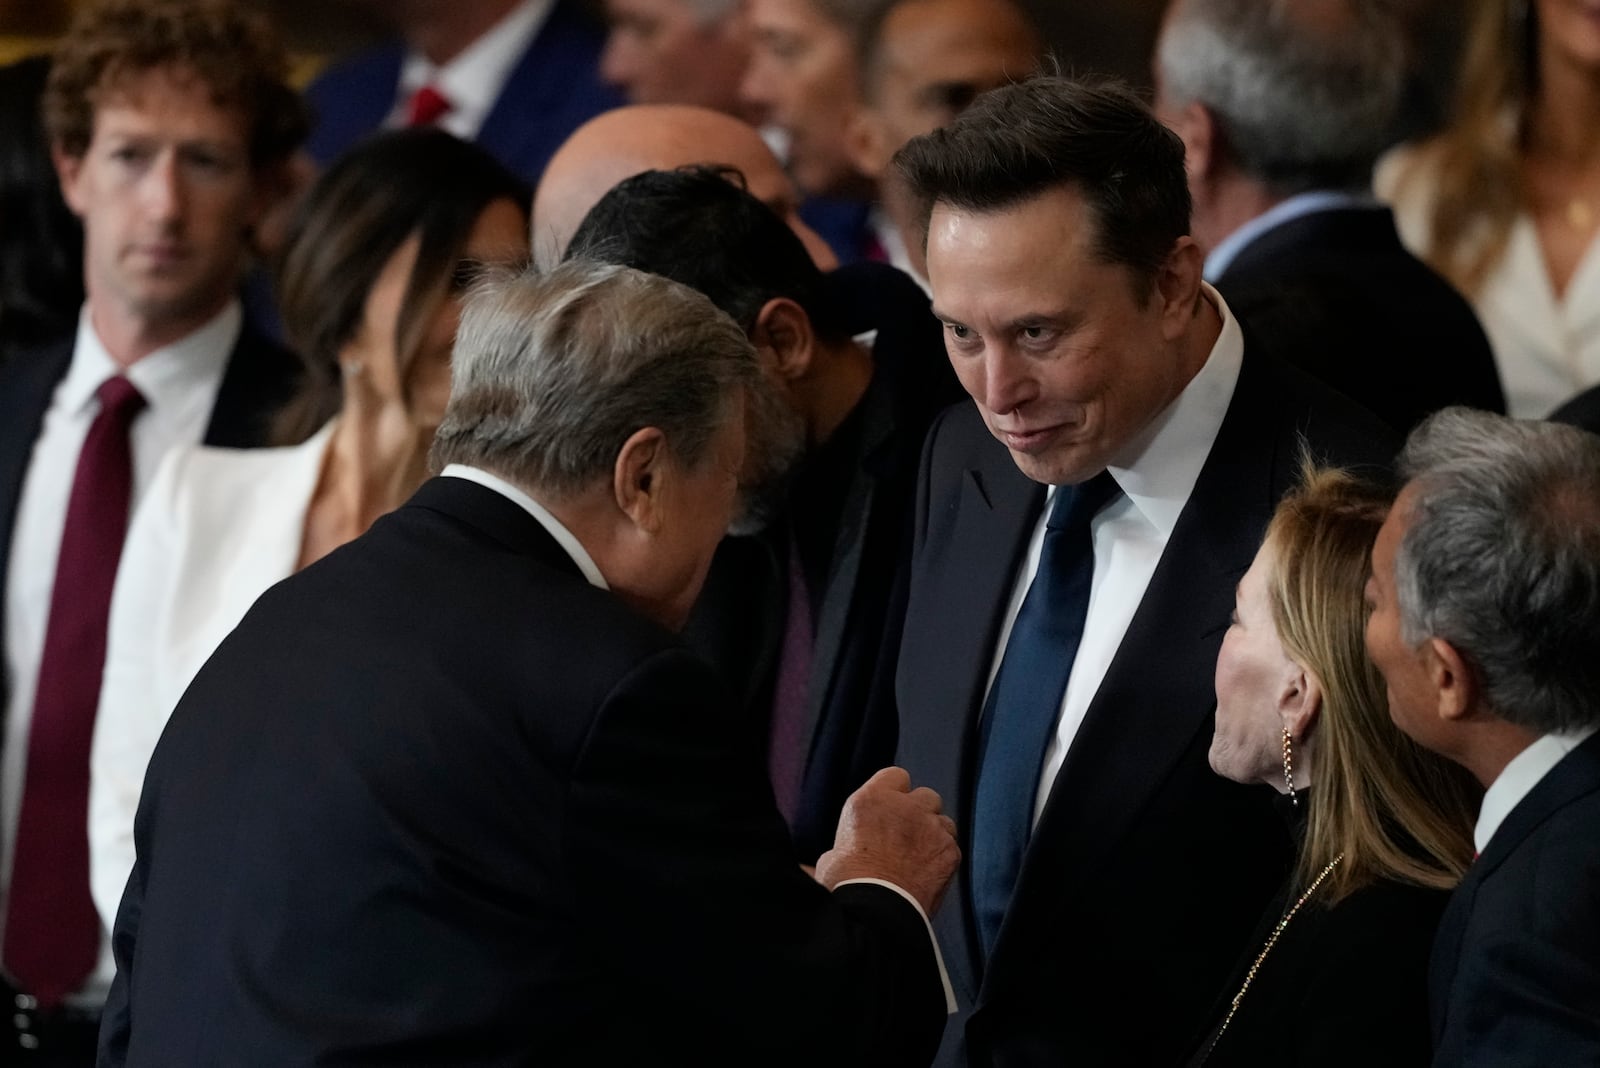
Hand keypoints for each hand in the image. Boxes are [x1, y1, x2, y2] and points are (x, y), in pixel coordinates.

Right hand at [813, 766, 958, 914]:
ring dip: (934, 834)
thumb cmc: (846, 886)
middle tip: (907, 836)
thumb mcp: (830, 858)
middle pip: (925, 796)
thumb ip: (844, 846)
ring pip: (943, 821)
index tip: (890, 810)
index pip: (896, 776)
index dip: (895, 793)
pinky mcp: (950, 851)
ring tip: (920, 858)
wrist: (876, 912)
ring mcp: (932, 827)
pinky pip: (952, 847)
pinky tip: (929, 875)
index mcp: (873, 800)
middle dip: (919, 812)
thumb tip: (833, 859)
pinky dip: (943, 858)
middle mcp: (906, 807)